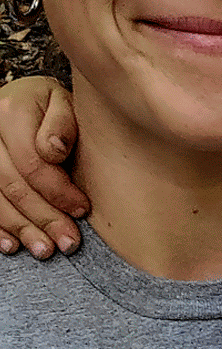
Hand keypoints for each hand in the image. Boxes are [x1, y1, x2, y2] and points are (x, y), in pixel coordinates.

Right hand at [0, 77, 84, 257]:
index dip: (58, 190)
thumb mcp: (66, 101)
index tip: (82, 209)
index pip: (33, 162)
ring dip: (23, 229)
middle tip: (68, 242)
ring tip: (46, 249)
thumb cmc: (53, 103)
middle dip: (44, 218)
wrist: (27, 99)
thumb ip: (62, 123)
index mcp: (11, 112)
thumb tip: (54, 151)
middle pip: (14, 186)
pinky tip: (14, 244)